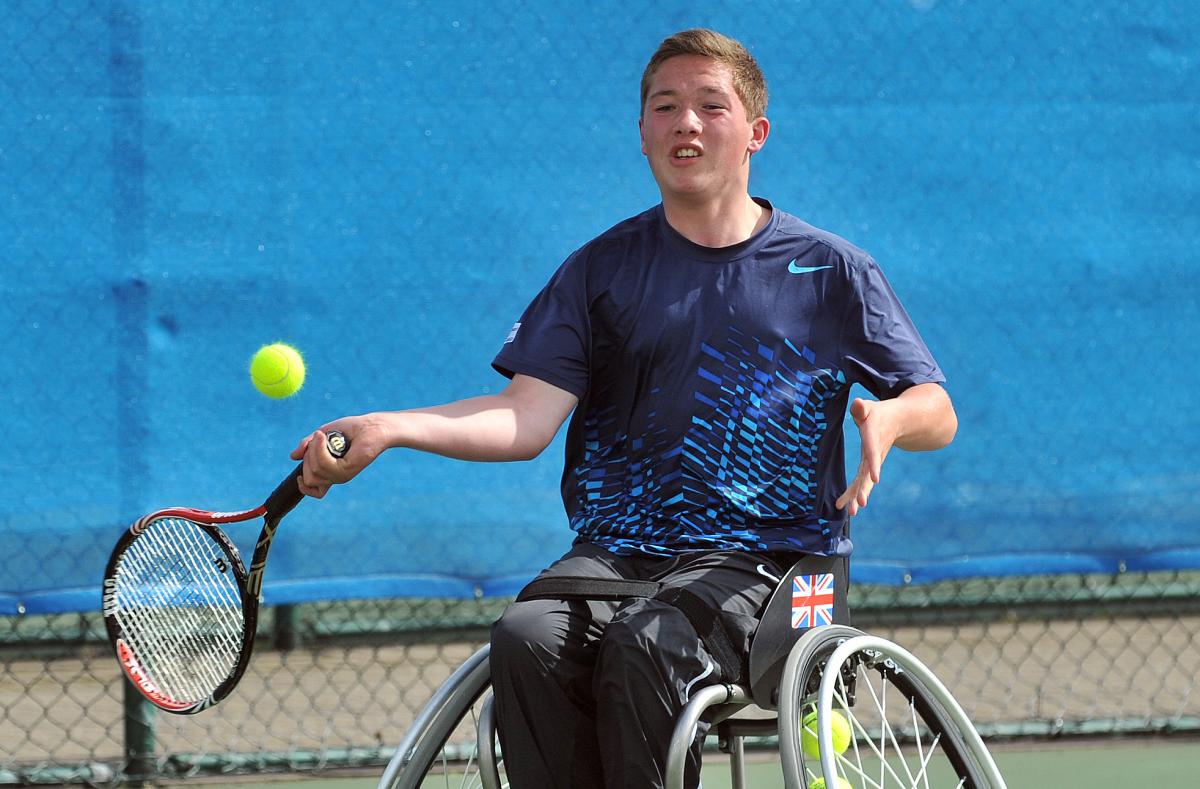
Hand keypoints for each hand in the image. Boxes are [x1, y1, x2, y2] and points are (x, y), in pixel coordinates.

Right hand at [290, 415, 387, 497]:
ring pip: (314, 472)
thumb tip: (293, 457)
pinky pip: (324, 464)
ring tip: (322, 436)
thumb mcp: (322, 435)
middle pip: (309, 478)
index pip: (315, 491)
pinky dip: (319, 448)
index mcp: (331, 472)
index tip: (300, 474)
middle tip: (318, 439)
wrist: (371, 426)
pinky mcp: (347, 469)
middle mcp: (336, 476)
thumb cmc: (350, 429)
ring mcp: (342, 474)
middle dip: (307, 457)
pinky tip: (323, 437)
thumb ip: (307, 446)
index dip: (303, 485)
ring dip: (313, 450)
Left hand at [835, 397, 897, 516]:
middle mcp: (874, 454)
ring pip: (865, 482)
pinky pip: (861, 482)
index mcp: (874, 438)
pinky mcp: (868, 467)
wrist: (897, 422)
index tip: (875, 478)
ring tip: (852, 512)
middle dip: (864, 488)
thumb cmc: (878, 413)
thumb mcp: (870, 407)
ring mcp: (872, 463)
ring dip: (858, 496)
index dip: (874, 464)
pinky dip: (853, 494)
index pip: (873, 451)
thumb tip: (857, 405)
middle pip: (869, 473)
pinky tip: (844, 507)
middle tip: (860, 504)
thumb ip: (862, 408)